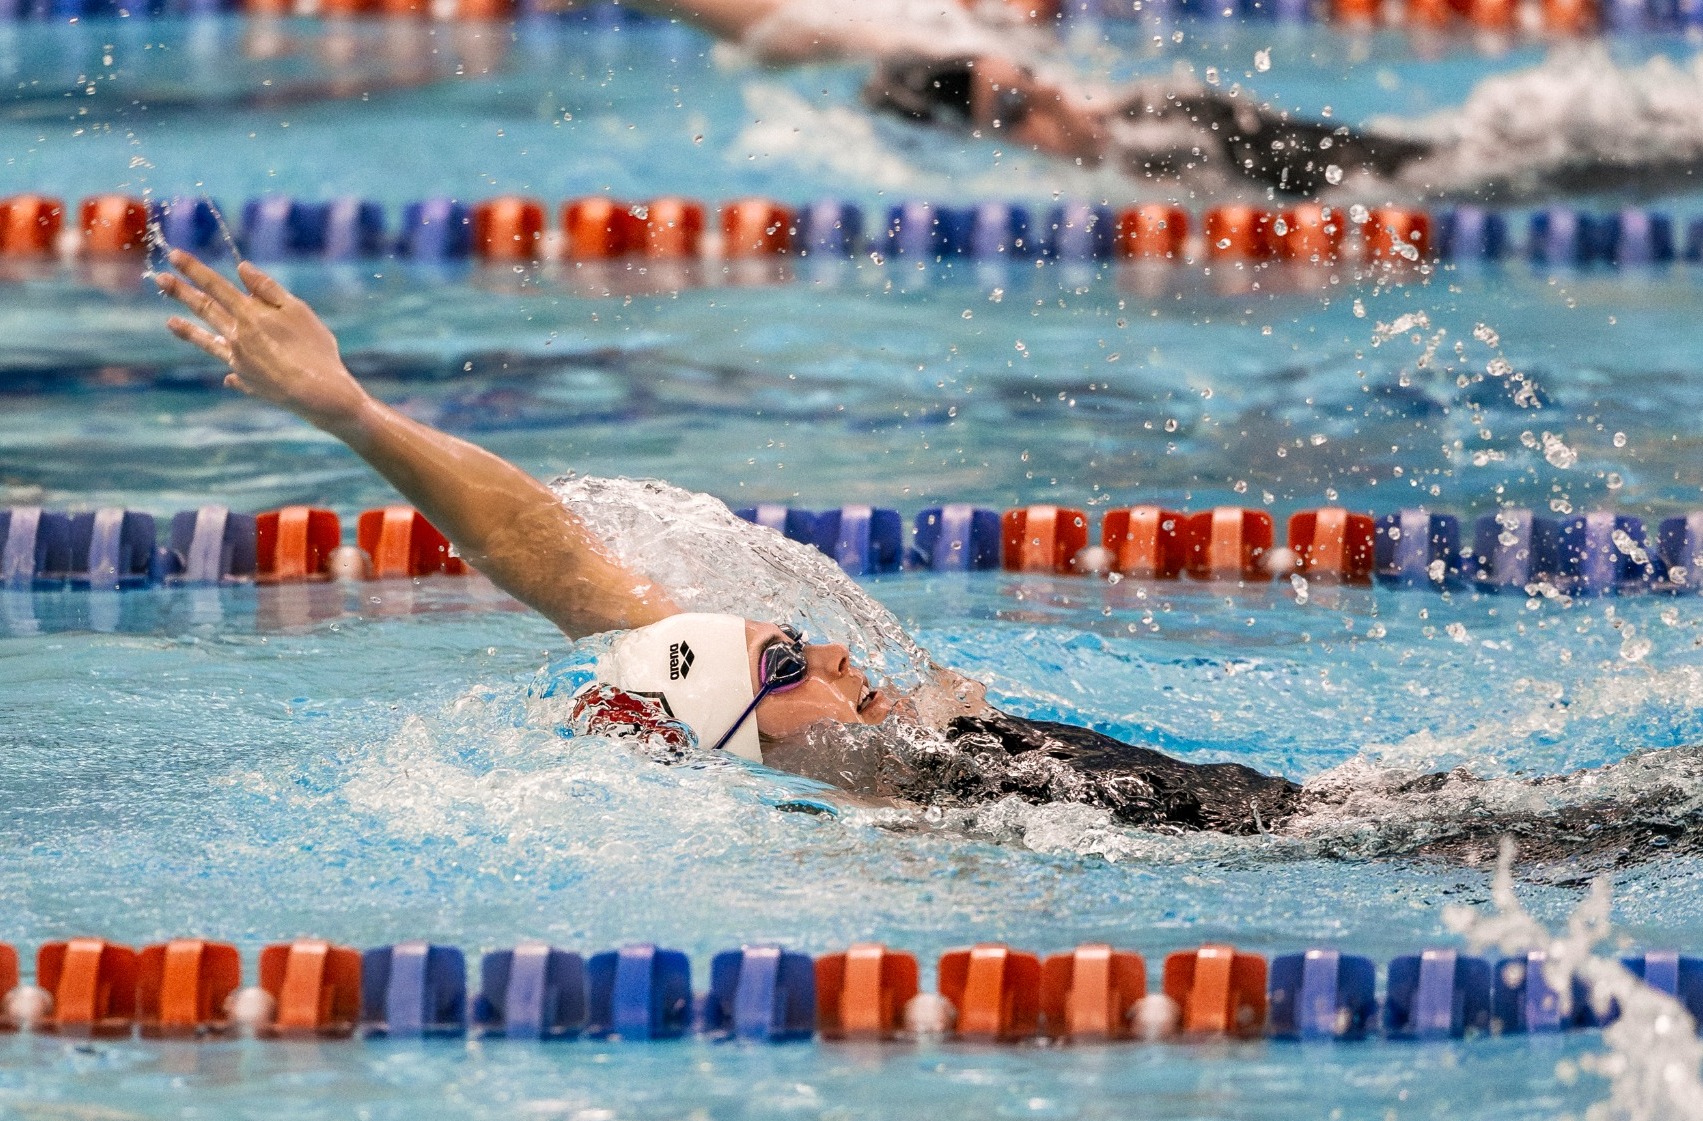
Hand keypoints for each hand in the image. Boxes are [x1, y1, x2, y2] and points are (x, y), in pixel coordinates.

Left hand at [157, 248, 369, 432]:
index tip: (174, 255)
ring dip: (188, 330)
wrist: (317, 394)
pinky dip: (231, 370)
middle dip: (181, 292)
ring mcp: (239, 361)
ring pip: (208, 341)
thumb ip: (268, 289)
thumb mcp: (297, 310)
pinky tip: (229, 375)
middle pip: (204, 309)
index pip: (216, 285)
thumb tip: (242, 268)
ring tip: (170, 322)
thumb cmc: (314, 348)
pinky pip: (234, 372)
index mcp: (250, 314)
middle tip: (159, 278)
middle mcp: (237, 336)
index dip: (194, 269)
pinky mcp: (248, 382)